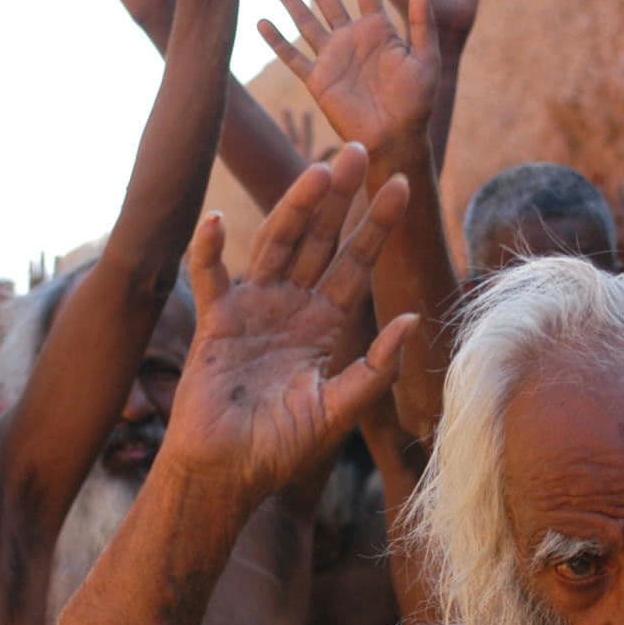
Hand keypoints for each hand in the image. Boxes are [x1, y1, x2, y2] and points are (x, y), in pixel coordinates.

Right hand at [163, 144, 414, 494]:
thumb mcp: (339, 410)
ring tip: (316, 172)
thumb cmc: (281, 449)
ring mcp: (252, 309)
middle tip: (358, 150)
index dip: (377, 226)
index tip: (401, 185)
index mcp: (324, 324)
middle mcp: (290, 307)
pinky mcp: (215, 323)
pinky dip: (210, 251)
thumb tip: (413, 320)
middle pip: (319, 240)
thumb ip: (375, 369)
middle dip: (339, 198)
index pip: (356, 264)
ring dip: (294, 208)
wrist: (227, 474)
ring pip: (275, 245)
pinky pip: (210, 279)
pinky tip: (217, 222)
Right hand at [262, 0, 438, 157]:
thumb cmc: (417, 102)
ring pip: (305, 19)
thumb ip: (421, 23)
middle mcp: (351, 37)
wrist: (395, 138)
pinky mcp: (317, 80)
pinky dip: (277, 41)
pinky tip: (261, 21)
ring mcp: (332, 57)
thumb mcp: (426, 59)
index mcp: (379, 28)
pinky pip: (292, 56)